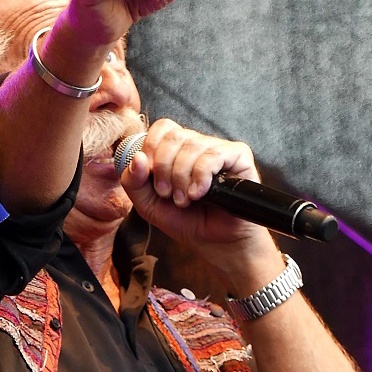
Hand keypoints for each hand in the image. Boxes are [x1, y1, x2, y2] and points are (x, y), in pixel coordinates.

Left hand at [120, 119, 276, 266]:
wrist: (215, 244)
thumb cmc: (186, 222)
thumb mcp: (148, 205)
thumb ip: (134, 182)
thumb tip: (137, 158)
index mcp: (176, 150)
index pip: (162, 128)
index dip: (151, 148)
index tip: (150, 176)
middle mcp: (197, 144)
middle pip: (173, 136)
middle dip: (164, 168)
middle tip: (167, 194)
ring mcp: (218, 149)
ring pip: (192, 146)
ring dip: (181, 178)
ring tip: (185, 201)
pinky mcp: (238, 157)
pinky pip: (213, 155)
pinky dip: (200, 177)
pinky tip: (199, 194)